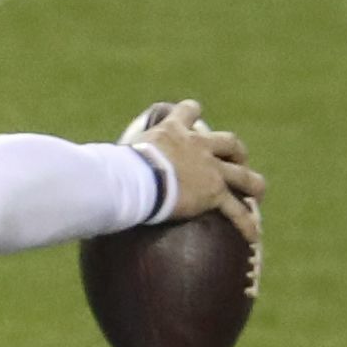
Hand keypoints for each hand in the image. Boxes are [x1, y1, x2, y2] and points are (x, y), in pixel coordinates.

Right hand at [121, 100, 264, 239]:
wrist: (137, 177)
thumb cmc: (119, 165)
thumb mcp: (120, 150)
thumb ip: (118, 153)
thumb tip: (90, 166)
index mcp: (173, 131)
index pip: (187, 110)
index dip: (191, 112)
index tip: (192, 114)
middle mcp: (198, 145)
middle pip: (228, 142)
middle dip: (235, 150)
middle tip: (236, 159)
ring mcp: (210, 170)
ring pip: (243, 175)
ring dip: (252, 183)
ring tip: (256, 192)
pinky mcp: (214, 194)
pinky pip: (235, 210)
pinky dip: (245, 223)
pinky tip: (252, 236)